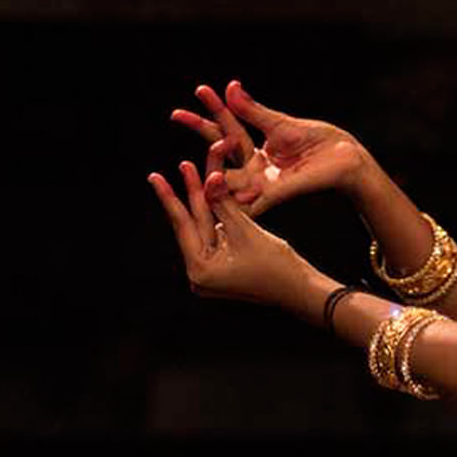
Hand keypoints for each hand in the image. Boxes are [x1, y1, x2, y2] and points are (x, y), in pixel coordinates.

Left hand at [147, 158, 318, 311]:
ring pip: (206, 229)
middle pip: (194, 226)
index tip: (155, 177)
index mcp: (199, 271)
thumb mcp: (246, 230)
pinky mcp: (222, 268)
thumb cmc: (277, 266)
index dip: (170, 197)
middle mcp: (199, 275)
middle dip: (194, 194)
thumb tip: (210, 177)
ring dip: (207, 202)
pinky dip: (218, 216)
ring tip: (199, 173)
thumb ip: (223, 203)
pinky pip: (216, 236)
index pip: (182, 226)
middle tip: (184, 166)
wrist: (301, 290)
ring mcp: (211, 273)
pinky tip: (214, 194)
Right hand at [170, 80, 369, 216]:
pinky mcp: (276, 194)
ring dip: (211, 165)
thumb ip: (253, 111)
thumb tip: (231, 87)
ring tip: (196, 148)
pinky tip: (216, 184)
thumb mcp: (280, 124)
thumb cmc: (319, 142)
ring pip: (226, 179)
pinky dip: (232, 195)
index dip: (209, 111)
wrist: (345, 158)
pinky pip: (248, 199)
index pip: (224, 128)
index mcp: (255, 150)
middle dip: (200, 130)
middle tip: (178, 113)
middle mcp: (254, 168)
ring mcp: (263, 182)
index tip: (197, 90)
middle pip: (218, 151)